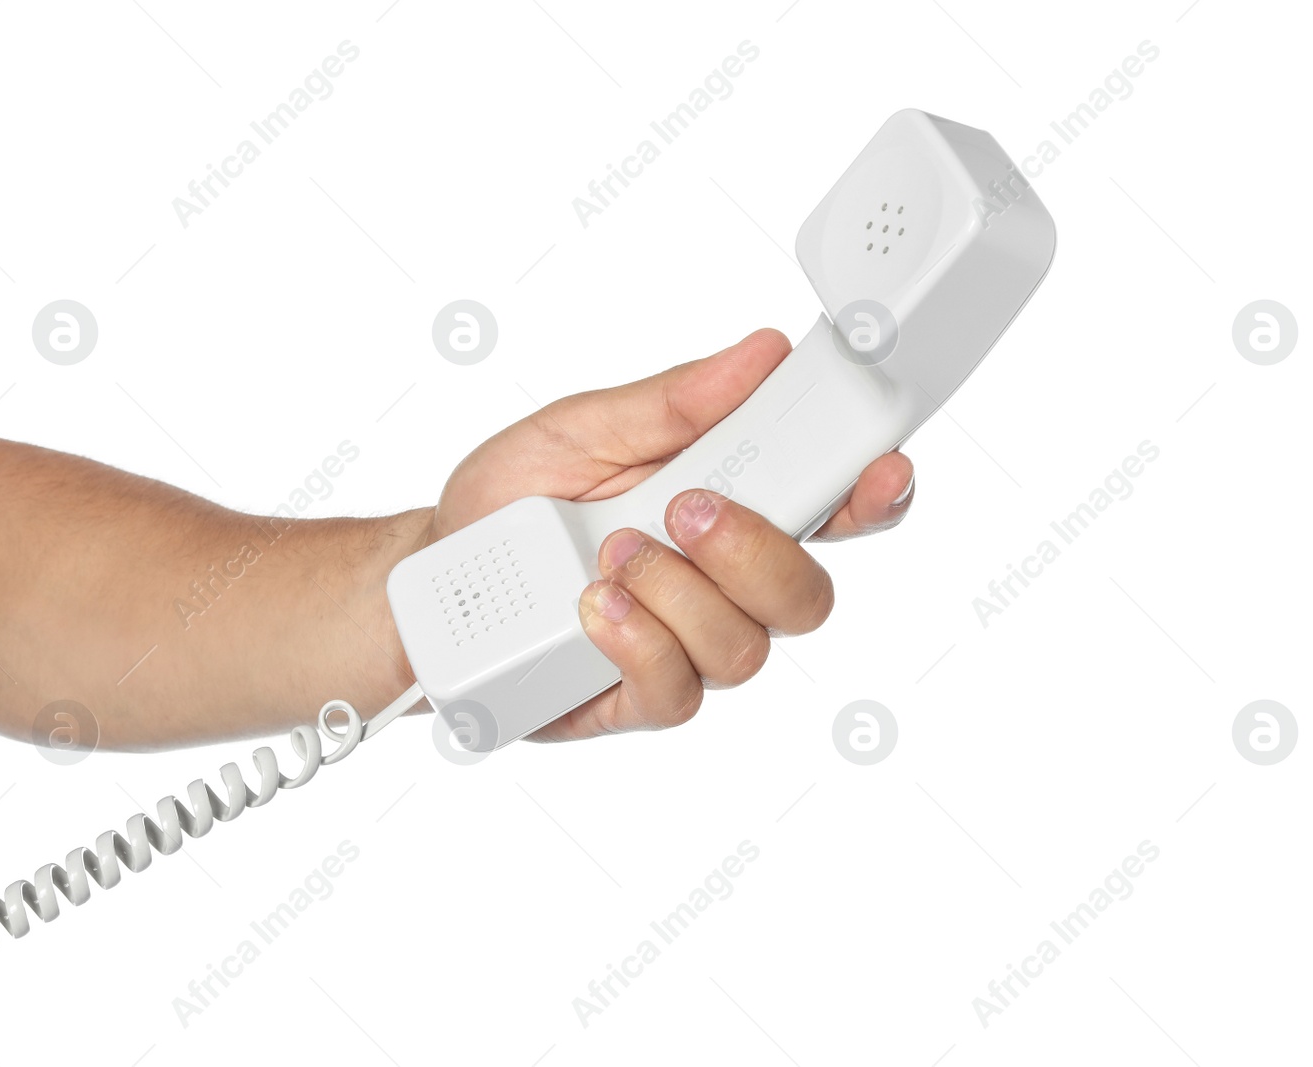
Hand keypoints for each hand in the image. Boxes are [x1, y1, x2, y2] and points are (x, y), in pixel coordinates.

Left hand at [416, 329, 915, 740]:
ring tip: (609, 554)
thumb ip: (673, 402)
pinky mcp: (639, 698)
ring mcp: (686, 648)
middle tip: (684, 508)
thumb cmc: (513, 501)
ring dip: (679, 592)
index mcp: (729, 506)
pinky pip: (678, 690)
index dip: (873, 494)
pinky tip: (593, 605)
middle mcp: (722, 586)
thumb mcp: (582, 427)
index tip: (880, 467)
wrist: (433, 578)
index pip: (831, 508)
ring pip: (747, 648)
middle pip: (808, 594)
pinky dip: (638, 640)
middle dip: (756, 548)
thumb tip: (758, 354)